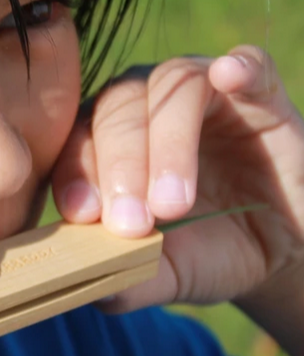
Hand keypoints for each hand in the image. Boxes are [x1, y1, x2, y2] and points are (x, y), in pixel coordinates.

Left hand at [52, 46, 303, 312]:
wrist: (279, 249)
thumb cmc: (204, 252)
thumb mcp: (162, 273)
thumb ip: (124, 279)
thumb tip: (87, 288)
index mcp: (107, 142)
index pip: (78, 141)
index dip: (76, 174)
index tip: (82, 214)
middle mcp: (146, 107)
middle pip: (118, 110)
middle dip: (121, 168)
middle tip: (133, 223)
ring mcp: (203, 94)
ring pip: (172, 89)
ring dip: (169, 144)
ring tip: (174, 204)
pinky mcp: (260, 93)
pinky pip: (250, 66)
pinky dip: (240, 68)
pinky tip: (230, 75)